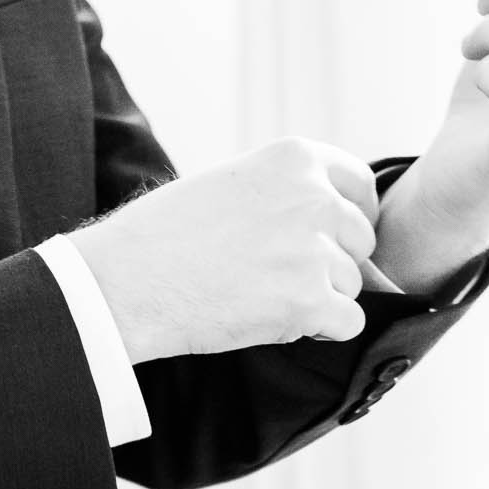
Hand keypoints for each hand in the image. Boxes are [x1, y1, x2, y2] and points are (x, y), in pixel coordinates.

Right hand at [69, 139, 380, 361]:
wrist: (127, 280)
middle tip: (278, 273)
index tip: (324, 237)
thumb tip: (331, 221)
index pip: (361, 186)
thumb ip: (284, 191)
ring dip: (318, 297)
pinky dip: (320, 330)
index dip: (348, 218)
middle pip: (360, 240)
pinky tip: (276, 321)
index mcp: (294, 158)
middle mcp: (314, 197)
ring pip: (351, 285)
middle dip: (332, 262)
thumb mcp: (230, 182)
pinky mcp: (310, 301)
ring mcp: (314, 250)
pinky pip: (348, 322)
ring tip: (260, 294)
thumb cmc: (163, 233)